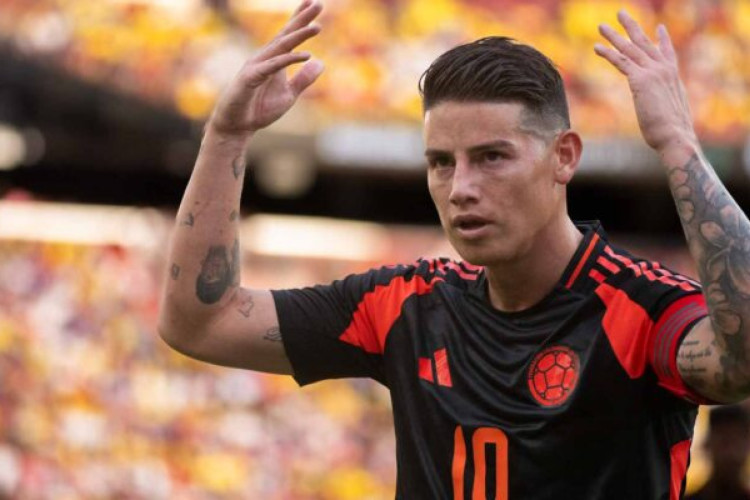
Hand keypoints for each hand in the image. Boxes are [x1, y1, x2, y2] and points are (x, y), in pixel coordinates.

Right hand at [208, 0, 323, 135]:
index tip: (314, 3)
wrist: (237, 126)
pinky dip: (288, 60)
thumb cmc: (259, 109)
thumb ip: (303, 79)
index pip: (289, 35)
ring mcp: (257, 65)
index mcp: (274, 59)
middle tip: (319, 3)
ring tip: (317, 27)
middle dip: (302, 18)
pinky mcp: (250, 78)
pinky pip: (273, 66)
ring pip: (280, 46)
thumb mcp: (289, 95)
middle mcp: (265, 57)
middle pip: (286, 34)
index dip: (301, 19)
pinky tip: (306, 55)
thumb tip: (320, 62)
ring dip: (299, 35)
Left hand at [595, 11, 697, 154]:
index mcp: (674, 78)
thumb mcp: (672, 115)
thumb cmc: (672, 133)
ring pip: (630, 49)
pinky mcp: (641, 80)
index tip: (659, 28)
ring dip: (614, 36)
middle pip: (645, 43)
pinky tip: (597, 47)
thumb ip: (667, 106)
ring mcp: (653, 72)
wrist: (675, 136)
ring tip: (602, 26)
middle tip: (621, 14)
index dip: (662, 40)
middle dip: (632, 27)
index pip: (667, 53)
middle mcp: (665, 70)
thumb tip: (666, 115)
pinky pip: (621, 62)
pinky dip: (608, 53)